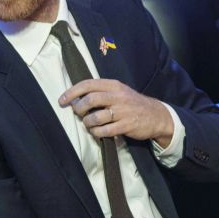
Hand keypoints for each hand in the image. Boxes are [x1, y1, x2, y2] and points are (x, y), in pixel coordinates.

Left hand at [59, 79, 173, 147]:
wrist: (156, 115)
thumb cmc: (132, 103)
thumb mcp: (119, 91)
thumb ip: (101, 92)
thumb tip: (75, 98)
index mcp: (114, 85)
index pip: (88, 84)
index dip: (72, 92)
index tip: (62, 100)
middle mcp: (118, 96)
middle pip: (90, 100)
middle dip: (78, 108)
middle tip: (78, 113)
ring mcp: (122, 111)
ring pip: (95, 118)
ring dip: (87, 123)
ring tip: (89, 124)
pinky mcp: (126, 126)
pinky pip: (104, 131)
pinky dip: (96, 132)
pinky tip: (97, 131)